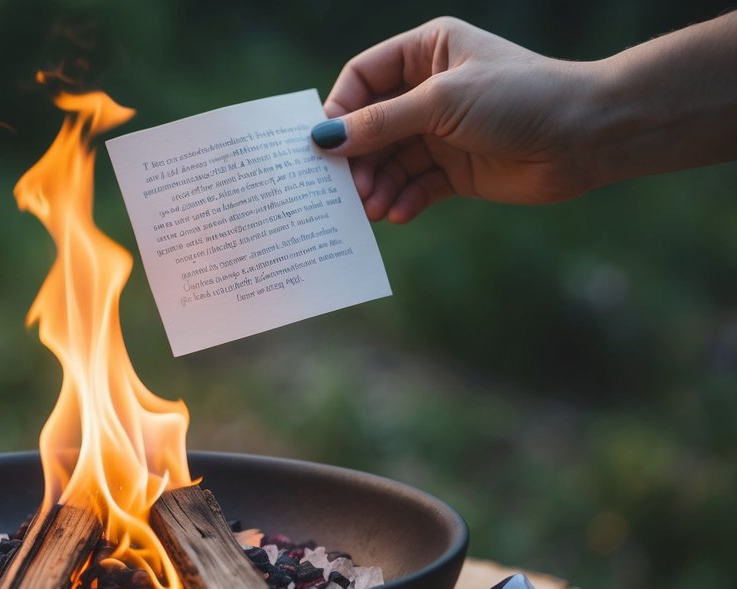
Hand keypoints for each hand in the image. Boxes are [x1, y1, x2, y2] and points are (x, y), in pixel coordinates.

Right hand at [315, 17, 599, 222]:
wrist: (585, 135)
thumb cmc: (520, 98)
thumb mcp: (443, 102)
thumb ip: (382, 123)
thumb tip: (325, 139)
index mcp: (427, 52)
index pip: (363, 77)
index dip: (340, 109)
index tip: (325, 145)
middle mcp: (429, 90)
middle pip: (371, 126)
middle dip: (358, 159)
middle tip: (347, 191)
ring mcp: (442, 132)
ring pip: (390, 161)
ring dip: (378, 186)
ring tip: (373, 209)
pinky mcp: (455, 170)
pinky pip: (416, 186)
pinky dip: (404, 200)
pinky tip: (400, 214)